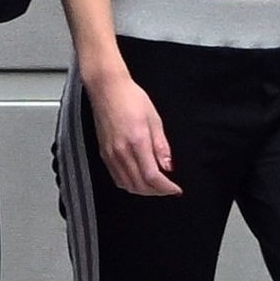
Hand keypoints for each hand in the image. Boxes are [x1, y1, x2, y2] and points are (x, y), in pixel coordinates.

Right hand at [88, 70, 181, 196]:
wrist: (107, 89)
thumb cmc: (131, 99)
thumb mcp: (154, 119)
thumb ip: (161, 146)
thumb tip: (168, 166)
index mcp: (137, 142)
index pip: (152, 176)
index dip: (165, 187)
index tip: (175, 189)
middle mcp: (121, 152)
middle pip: (139, 185)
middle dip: (156, 191)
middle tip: (168, 188)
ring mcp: (110, 154)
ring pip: (127, 185)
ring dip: (143, 190)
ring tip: (155, 186)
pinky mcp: (103, 154)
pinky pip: (117, 178)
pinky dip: (129, 184)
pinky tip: (138, 180)